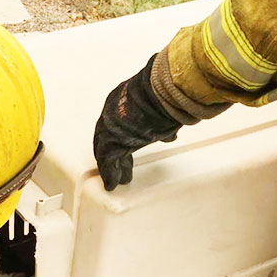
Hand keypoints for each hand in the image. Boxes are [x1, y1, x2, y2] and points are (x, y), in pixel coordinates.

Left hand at [93, 54, 181, 190]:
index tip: (128, 148)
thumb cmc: (166, 93)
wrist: (162, 92)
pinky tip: (113, 183)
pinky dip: (110, 174)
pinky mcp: (109, 144)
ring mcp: (108, 129)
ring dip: (113, 167)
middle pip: (110, 139)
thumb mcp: (163, 107)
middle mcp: (111, 113)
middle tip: (121, 167)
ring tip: (118, 179)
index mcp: (121, 99)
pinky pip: (107, 163)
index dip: (123, 138)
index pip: (118, 124)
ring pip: (106, 152)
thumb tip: (169, 134)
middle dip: (117, 155)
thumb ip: (161, 122)